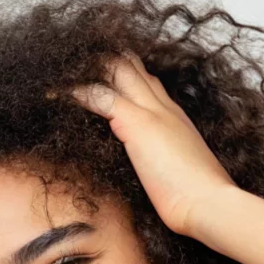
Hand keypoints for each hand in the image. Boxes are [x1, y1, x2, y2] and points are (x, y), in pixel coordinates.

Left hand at [64, 50, 237, 239]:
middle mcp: (164, 107)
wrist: (208, 203)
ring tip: (61, 68)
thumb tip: (154, 171)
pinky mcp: (136, 123)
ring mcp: (151, 112)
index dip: (127, 74)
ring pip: (118, 71)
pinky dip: (75, 92)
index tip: (104, 75)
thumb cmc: (197, 198)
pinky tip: (55, 94)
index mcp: (175, 118)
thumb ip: (166, 162)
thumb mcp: (180, 173)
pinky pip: (99, 96)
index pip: (149, 83)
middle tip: (76, 60)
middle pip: (133, 68)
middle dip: (105, 61)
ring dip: (89, 69)